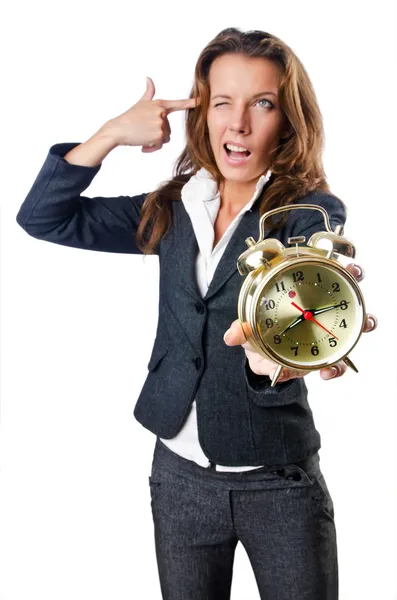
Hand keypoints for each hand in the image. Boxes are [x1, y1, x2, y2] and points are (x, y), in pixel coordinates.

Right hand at [104, 77, 198, 151]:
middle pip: (168, 130)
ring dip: (155, 141)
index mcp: (159, 104)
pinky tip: (142, 144)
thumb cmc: (129, 117)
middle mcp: (162, 113)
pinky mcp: (158, 135)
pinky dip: (152, 147)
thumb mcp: (141, 103)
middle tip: (143, 132)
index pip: (178, 104)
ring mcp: (160, 124)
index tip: (201, 101)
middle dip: (157, 134)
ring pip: (165, 138)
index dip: (190, 103)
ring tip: (142, 137)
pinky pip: (160, 145)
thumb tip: (148, 78)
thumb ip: (149, 92)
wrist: (118, 129)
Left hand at [224, 262, 377, 382]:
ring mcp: (329, 333)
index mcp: (303, 296)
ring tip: (359, 327)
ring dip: (361, 325)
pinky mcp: (329, 357)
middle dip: (357, 286)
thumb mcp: (248, 331)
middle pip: (350, 294)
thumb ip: (241, 331)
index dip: (341, 266)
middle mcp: (321, 311)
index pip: (327, 275)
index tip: (347, 265)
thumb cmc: (259, 335)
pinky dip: (336, 369)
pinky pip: (340, 363)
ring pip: (356, 325)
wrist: (262, 360)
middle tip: (355, 284)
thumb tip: (230, 337)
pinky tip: (327, 372)